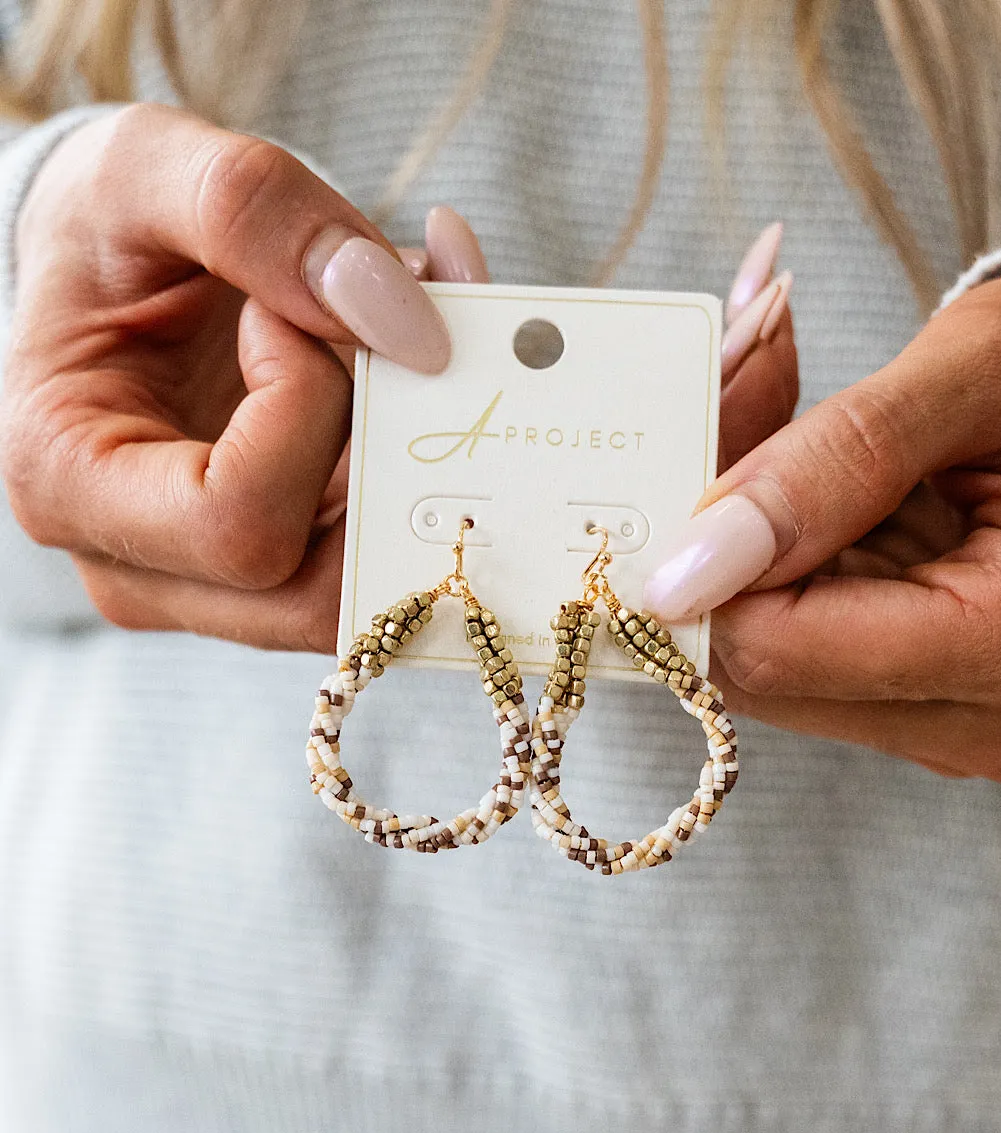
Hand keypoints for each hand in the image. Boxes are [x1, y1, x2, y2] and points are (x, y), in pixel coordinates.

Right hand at [0, 103, 487, 651]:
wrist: (107, 267)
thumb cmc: (104, 228)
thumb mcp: (146, 170)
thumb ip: (255, 212)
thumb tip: (404, 321)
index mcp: (70, 486)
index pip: (238, 521)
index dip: (303, 410)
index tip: (277, 313)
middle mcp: (140, 569)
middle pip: (317, 591)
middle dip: (382, 454)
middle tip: (369, 331)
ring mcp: (217, 586)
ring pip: (370, 581)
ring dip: (420, 453)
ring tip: (404, 323)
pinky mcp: (283, 571)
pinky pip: (386, 552)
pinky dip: (427, 455)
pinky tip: (412, 353)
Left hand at [644, 269, 1000, 780]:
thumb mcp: (975, 374)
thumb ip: (830, 465)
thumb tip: (690, 567)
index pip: (778, 649)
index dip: (698, 560)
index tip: (675, 447)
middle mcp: (983, 714)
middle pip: (758, 663)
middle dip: (715, 537)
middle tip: (729, 396)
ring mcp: (952, 718)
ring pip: (764, 657)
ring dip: (742, 542)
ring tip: (784, 417)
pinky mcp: (925, 702)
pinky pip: (798, 645)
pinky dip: (777, 560)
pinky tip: (812, 483)